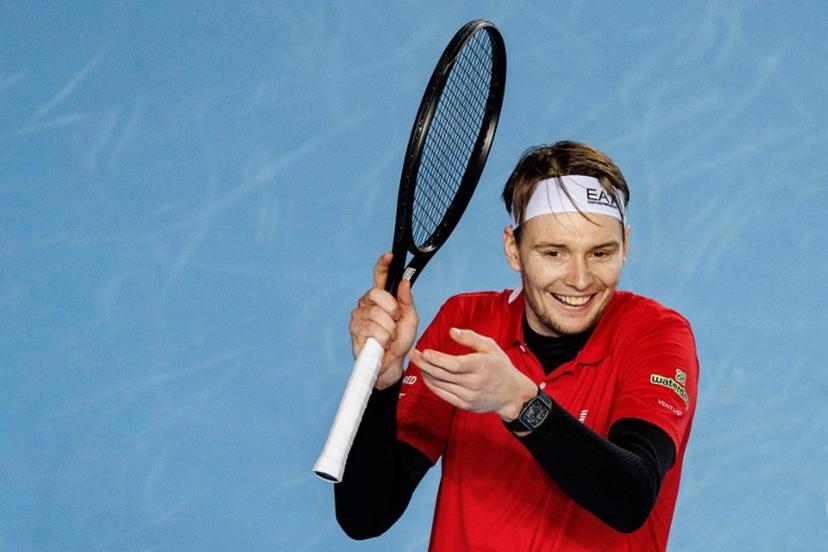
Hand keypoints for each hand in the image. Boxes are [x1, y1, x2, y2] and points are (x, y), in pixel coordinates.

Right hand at [349, 253, 418, 388]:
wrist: (392, 364)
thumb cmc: (400, 341)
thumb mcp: (410, 319)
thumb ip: (407, 300)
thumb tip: (404, 281)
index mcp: (382, 298)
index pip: (380, 277)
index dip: (382, 265)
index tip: (389, 255)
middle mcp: (367, 304)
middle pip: (377, 295)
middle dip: (392, 310)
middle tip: (395, 322)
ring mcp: (358, 316)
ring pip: (376, 315)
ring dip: (389, 330)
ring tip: (388, 338)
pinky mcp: (354, 330)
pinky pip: (372, 329)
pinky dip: (382, 339)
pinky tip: (381, 344)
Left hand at [408, 328, 536, 420]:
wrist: (511, 394)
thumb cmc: (500, 367)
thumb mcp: (490, 347)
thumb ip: (470, 337)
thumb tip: (451, 331)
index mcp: (480, 366)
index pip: (454, 365)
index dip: (437, 359)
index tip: (424, 351)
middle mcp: (473, 383)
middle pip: (443, 374)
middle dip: (424, 364)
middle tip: (411, 353)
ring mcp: (468, 396)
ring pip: (440, 385)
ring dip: (426, 373)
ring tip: (418, 361)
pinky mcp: (464, 404)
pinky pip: (442, 394)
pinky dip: (432, 384)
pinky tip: (426, 374)